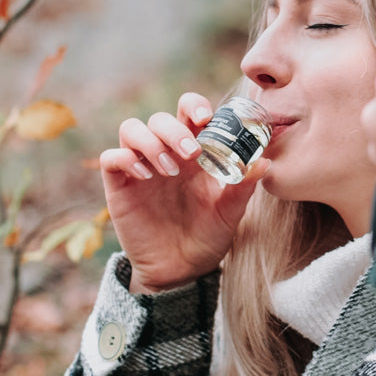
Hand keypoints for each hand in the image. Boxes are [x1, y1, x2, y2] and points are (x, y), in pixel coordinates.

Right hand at [98, 92, 267, 292]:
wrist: (183, 270)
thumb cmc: (209, 234)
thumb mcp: (231, 210)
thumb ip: (244, 184)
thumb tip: (264, 162)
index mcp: (195, 151)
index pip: (188, 111)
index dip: (194, 105)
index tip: (206, 118)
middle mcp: (166, 153)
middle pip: (160, 118)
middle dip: (175, 129)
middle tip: (192, 154)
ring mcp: (141, 167)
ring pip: (132, 128)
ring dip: (151, 142)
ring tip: (170, 170)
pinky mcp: (120, 186)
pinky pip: (111, 157)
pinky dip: (126, 158)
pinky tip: (145, 177)